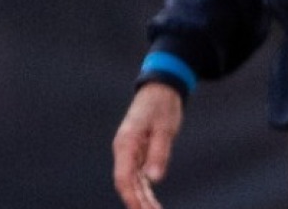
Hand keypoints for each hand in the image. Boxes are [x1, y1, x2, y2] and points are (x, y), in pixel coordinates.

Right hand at [112, 83, 182, 208]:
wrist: (159, 90)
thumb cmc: (161, 107)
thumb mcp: (164, 129)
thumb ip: (159, 154)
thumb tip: (154, 180)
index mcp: (127, 143)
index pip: (124, 177)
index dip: (131, 197)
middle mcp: (124, 150)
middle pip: (127, 183)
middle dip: (137, 203)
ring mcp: (130, 152)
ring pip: (133, 183)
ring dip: (142, 200)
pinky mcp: (138, 153)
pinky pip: (139, 177)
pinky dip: (145, 191)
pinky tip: (152, 204)